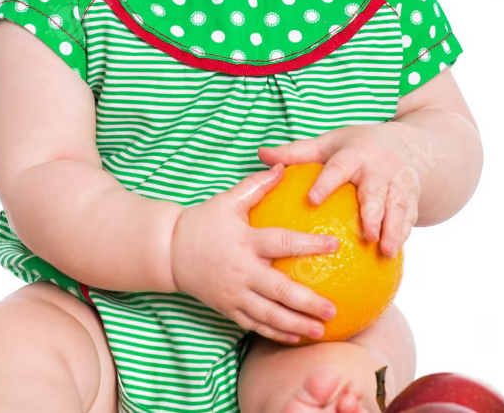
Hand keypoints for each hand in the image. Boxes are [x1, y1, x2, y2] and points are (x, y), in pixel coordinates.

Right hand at [170, 163, 341, 343]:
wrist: (168, 251)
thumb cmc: (202, 223)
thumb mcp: (227, 201)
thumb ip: (256, 186)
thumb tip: (282, 166)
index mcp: (245, 242)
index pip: (281, 243)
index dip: (309, 244)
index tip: (335, 245)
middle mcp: (241, 271)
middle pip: (278, 290)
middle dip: (307, 302)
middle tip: (332, 309)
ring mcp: (233, 293)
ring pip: (268, 314)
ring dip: (295, 324)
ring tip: (320, 330)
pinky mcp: (227, 308)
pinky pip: (254, 324)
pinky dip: (275, 332)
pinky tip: (296, 337)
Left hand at [258, 124, 423, 257]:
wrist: (411, 145)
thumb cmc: (357, 147)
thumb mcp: (329, 144)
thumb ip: (297, 152)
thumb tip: (261, 155)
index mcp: (356, 154)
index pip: (339, 168)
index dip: (326, 183)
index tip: (312, 200)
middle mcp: (381, 168)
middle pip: (376, 192)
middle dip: (373, 213)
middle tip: (366, 236)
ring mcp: (401, 184)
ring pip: (398, 207)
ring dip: (395, 229)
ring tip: (387, 252)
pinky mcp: (414, 199)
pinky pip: (410, 218)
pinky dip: (403, 235)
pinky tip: (392, 257)